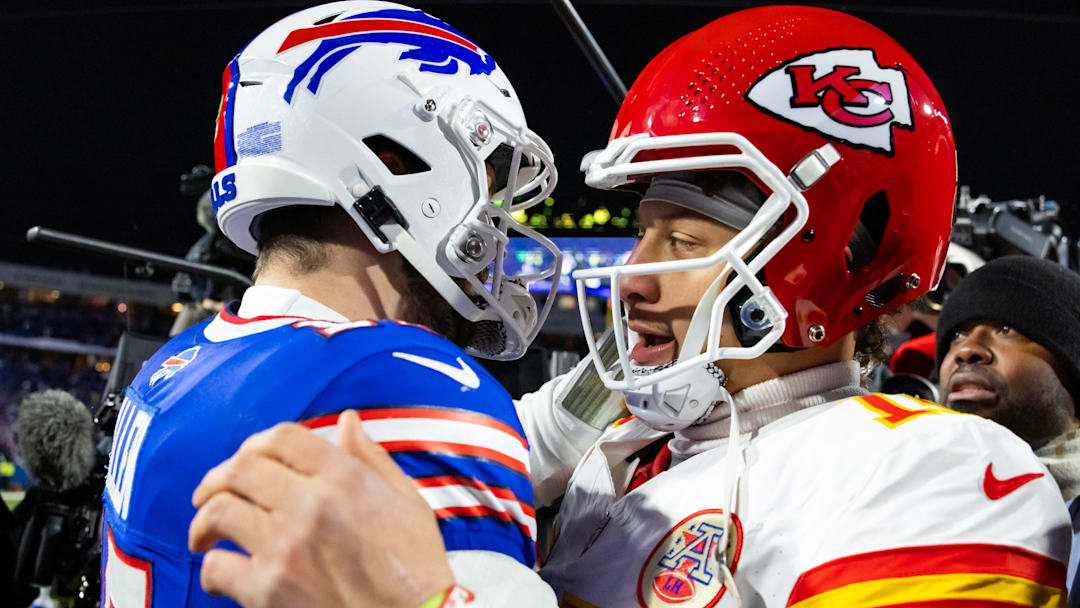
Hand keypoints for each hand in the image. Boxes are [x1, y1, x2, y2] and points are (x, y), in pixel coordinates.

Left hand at [188, 411, 453, 607]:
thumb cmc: (415, 567)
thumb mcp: (407, 500)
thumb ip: (372, 458)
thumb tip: (348, 422)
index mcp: (345, 478)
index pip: (283, 438)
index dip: (257, 443)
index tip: (247, 460)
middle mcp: (311, 505)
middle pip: (240, 468)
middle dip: (217, 479)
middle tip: (209, 494)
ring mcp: (286, 548)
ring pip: (219, 512)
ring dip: (203, 521)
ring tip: (206, 533)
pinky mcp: (269, 590)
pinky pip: (217, 567)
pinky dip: (212, 570)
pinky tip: (223, 574)